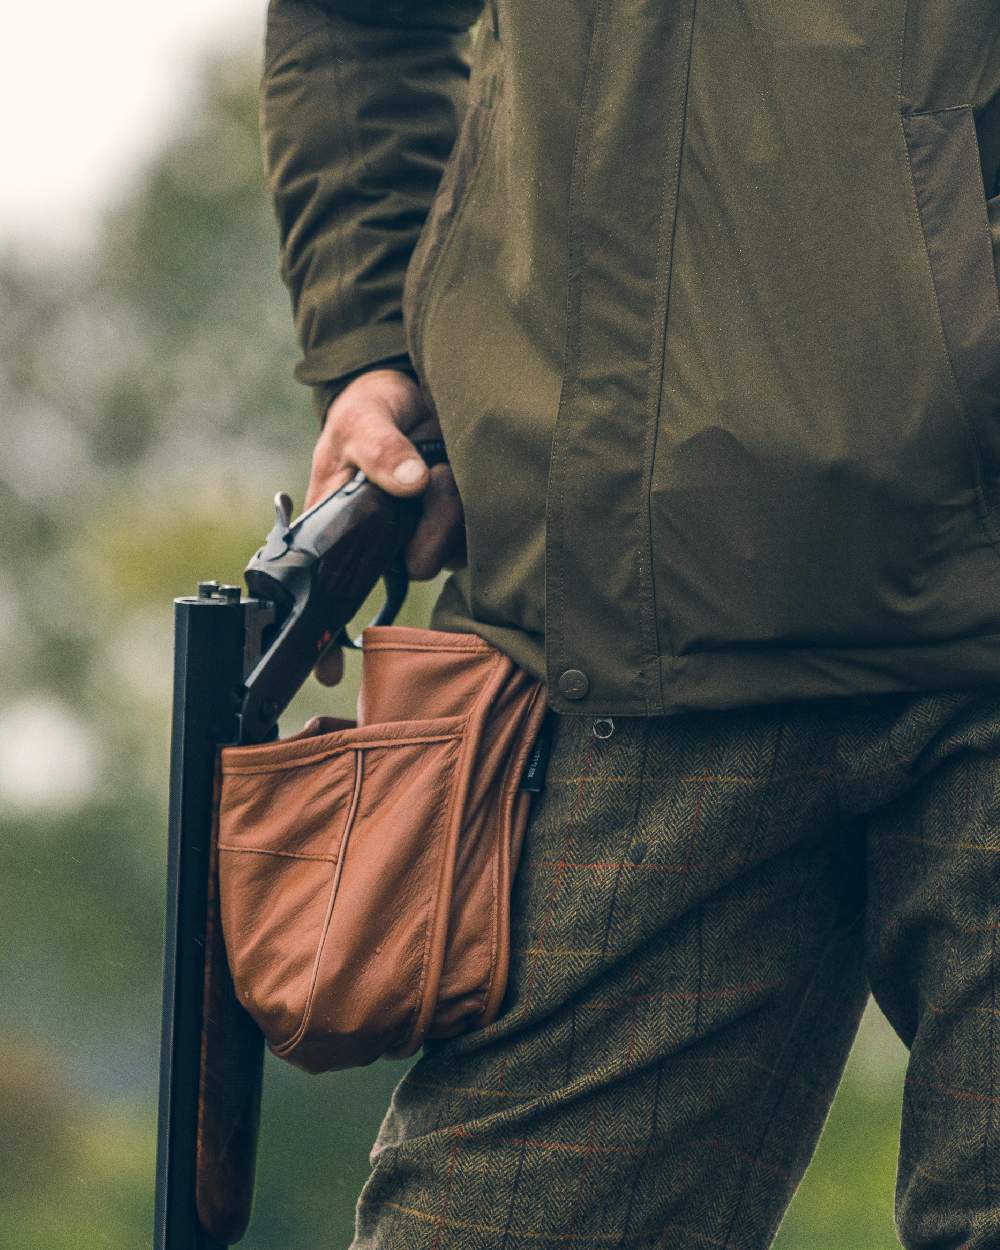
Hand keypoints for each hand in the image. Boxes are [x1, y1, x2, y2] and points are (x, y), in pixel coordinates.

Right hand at [304, 367, 465, 685]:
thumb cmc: (376, 405)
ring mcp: (425, 534)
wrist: (421, 387)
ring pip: (449, 550)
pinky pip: (477, 532)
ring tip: (439, 465)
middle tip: (427, 479)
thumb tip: (411, 482)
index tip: (327, 670)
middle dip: (427, 531)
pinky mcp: (462, 523)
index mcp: (342, 527)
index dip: (325, 640)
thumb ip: (381, 446)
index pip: (326, 593)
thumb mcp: (364, 417)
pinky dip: (473, 501)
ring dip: (451, 507)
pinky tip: (458, 470)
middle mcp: (384, 542)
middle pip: (412, 566)